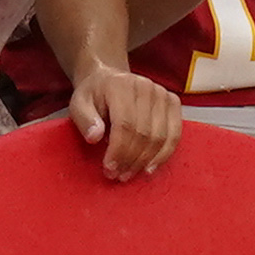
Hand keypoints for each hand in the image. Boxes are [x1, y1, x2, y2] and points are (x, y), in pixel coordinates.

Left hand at [68, 63, 181, 179]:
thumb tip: (95, 137)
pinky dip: (165, 153)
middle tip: (118, 176)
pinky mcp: (172, 102)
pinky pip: (175, 132)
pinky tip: (151, 167)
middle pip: (144, 132)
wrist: (109, 78)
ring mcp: (162, 94)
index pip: (125, 123)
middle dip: (131, 159)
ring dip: (146, 160)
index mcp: (121, 85)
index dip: (119, 150)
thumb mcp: (79, 104)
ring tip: (130, 174)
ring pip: (160, 135)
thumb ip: (85, 119)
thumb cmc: (94, 95)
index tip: (109, 169)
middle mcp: (146, 87)